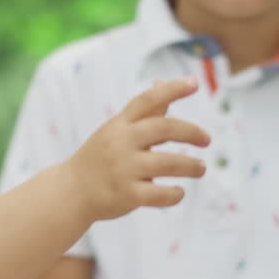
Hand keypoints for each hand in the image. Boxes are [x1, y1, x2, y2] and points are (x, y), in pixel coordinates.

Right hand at [67, 77, 209, 221]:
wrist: (71, 191)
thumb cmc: (101, 157)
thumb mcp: (117, 130)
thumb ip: (144, 112)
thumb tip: (161, 83)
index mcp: (120, 124)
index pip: (147, 100)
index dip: (171, 89)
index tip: (194, 83)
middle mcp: (121, 143)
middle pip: (163, 128)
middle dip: (190, 132)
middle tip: (207, 139)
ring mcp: (123, 169)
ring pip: (167, 164)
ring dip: (190, 166)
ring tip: (200, 168)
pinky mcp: (127, 195)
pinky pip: (159, 194)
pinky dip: (174, 194)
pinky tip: (179, 192)